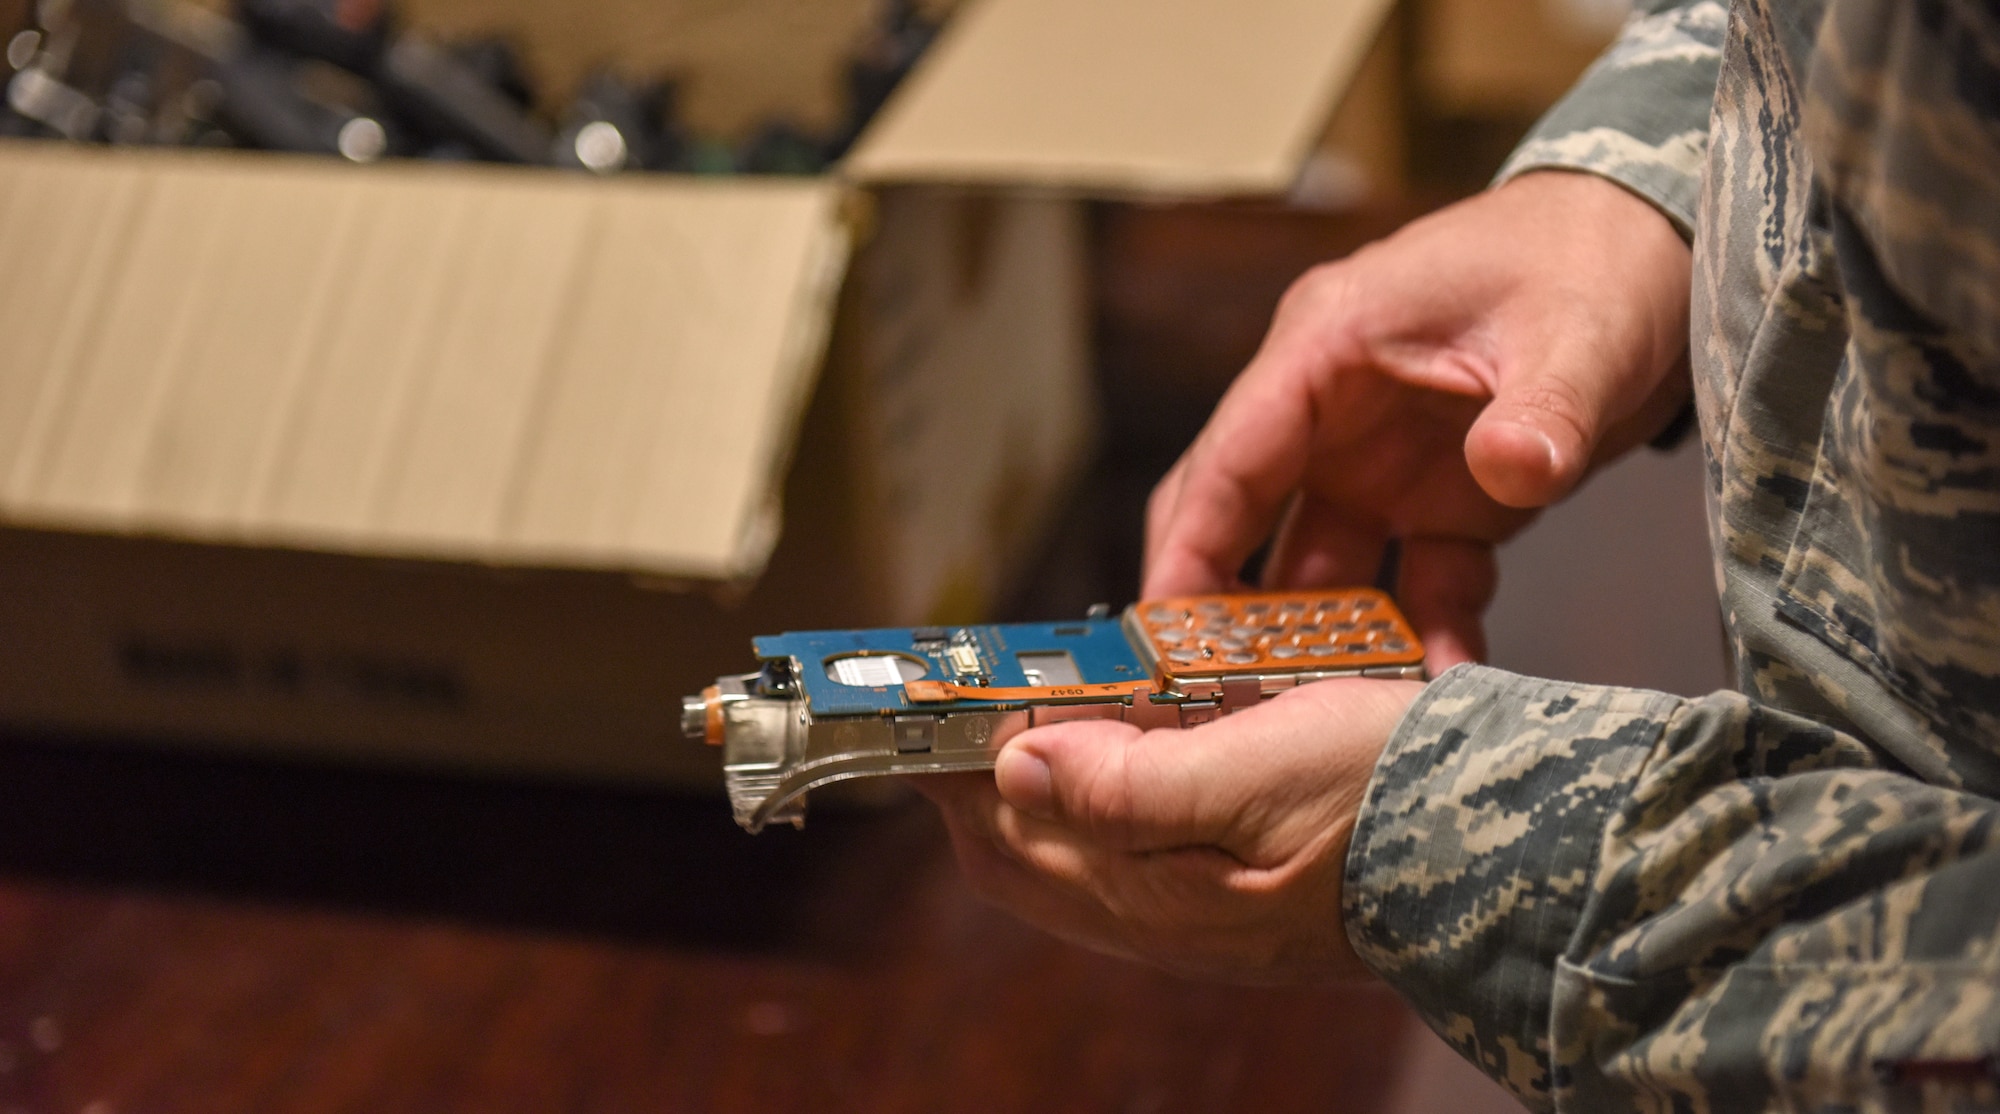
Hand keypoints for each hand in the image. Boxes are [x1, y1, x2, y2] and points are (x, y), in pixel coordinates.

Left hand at [916, 678, 1423, 983]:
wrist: (1513, 841)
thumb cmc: (1393, 794)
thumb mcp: (1254, 769)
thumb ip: (1125, 781)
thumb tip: (1015, 768)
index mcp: (1157, 896)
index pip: (1002, 838)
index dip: (955, 768)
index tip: (934, 701)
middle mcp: (1167, 923)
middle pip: (1024, 854)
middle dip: (987, 779)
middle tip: (990, 695)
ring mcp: (1201, 919)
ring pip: (1075, 854)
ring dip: (1047, 784)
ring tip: (1054, 707)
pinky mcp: (1237, 902)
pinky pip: (1134, 855)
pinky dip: (1107, 797)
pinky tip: (1135, 745)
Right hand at [1144, 171, 1693, 667]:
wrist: (1658, 246)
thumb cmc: (1593, 255)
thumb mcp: (1576, 330)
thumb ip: (1543, 408)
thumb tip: (1512, 469)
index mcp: (1328, 344)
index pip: (1231, 456)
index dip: (1189, 548)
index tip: (1159, 631)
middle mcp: (1331, 407)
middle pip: (1240, 517)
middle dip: (1221, 607)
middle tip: (1211, 693)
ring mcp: (1375, 457)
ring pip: (1311, 563)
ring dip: (1313, 637)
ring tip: (1314, 715)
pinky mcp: (1433, 497)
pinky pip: (1406, 580)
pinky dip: (1418, 632)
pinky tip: (1438, 686)